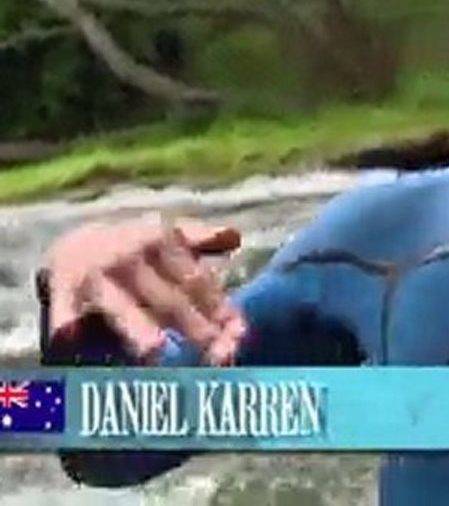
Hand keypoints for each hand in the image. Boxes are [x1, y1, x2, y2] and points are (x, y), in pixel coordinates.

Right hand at [44, 213, 245, 365]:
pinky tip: (69, 337)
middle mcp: (131, 257)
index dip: (219, 308)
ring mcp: (97, 276)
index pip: (197, 281)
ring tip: (155, 349)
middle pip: (169, 301)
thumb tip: (235, 237)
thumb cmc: (136, 248)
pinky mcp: (63, 292)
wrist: (72, 244)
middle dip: (194, 328)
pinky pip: (65, 311)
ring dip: (137, 328)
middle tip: (218, 356)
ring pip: (122, 307)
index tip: (240, 335)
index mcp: (161, 241)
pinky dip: (65, 322)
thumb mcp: (168, 237)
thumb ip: (203, 241)